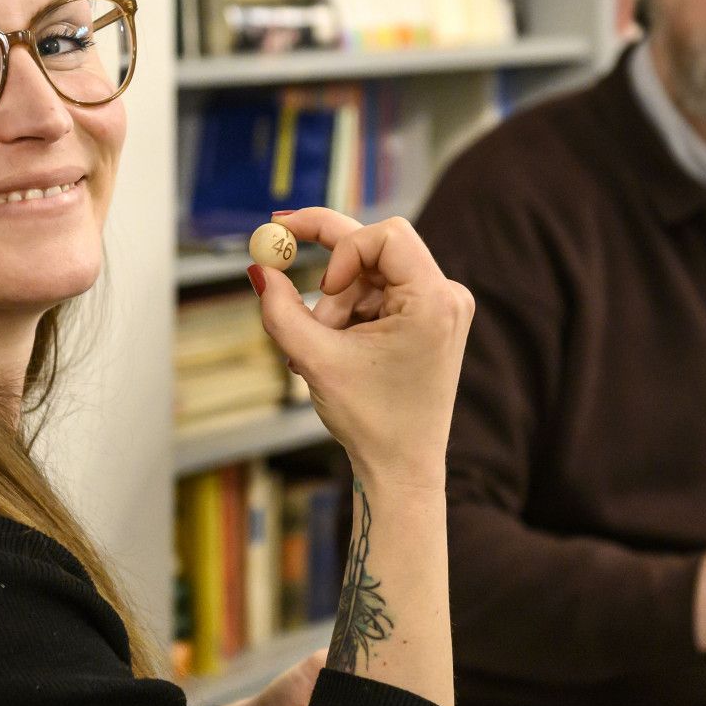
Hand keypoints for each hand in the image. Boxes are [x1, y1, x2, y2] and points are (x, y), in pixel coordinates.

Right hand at [252, 209, 474, 490]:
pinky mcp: (429, 321)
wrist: (402, 469)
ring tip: (319, 352)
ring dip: (337, 307)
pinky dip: (350, 317)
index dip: (343, 250)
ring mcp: (441, 308)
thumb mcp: (315, 361)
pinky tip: (335, 352)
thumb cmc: (371, 420)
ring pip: (371, 276)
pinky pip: (380, 296)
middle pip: (377, 250)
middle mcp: (446, 296)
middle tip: (279, 247)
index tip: (320, 285)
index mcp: (433, 301)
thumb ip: (281, 310)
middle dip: (331, 277)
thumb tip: (258, 268)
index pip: (386, 236)